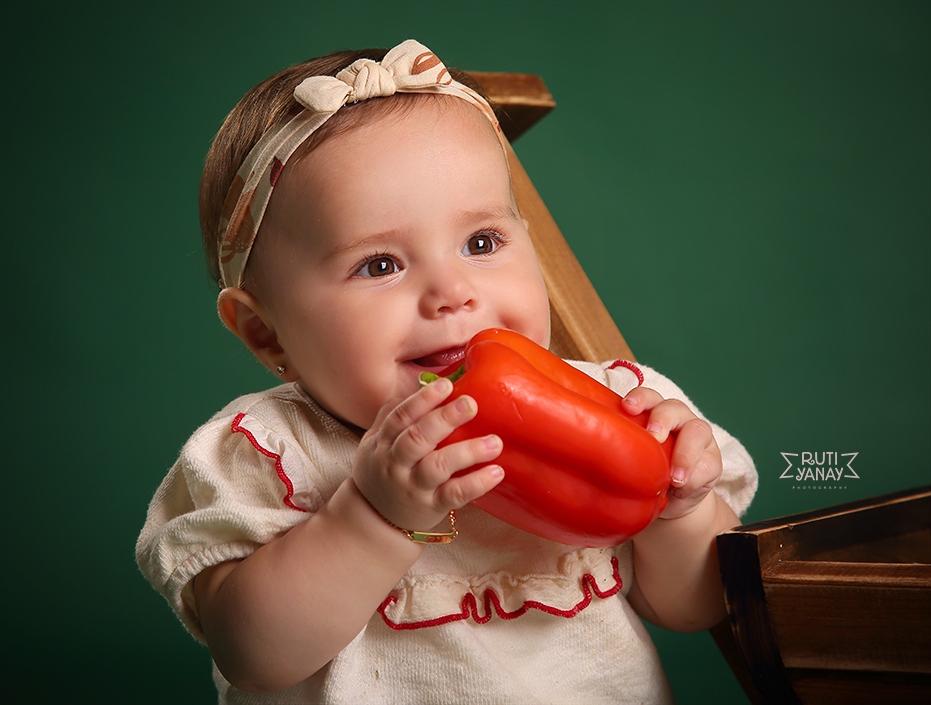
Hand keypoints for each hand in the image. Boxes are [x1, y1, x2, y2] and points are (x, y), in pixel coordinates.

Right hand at [353, 378, 504, 532]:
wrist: (372, 520)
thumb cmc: (380, 472)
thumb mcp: (375, 443)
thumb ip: (393, 415)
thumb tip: (421, 383)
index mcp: (384, 443)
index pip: (400, 417)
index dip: (422, 400)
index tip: (446, 385)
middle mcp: (396, 464)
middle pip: (417, 439)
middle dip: (443, 419)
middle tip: (471, 403)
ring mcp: (414, 487)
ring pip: (438, 467)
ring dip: (467, 452)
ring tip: (495, 442)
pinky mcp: (431, 507)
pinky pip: (454, 495)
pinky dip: (476, 484)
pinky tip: (496, 472)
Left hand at [622, 387, 722, 518]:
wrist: (672, 501)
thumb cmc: (646, 474)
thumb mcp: (632, 461)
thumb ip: (623, 451)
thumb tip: (598, 455)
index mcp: (654, 413)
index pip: (648, 398)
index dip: (639, 398)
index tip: (627, 407)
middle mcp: (678, 419)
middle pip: (673, 408)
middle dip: (662, 419)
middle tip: (653, 437)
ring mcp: (698, 437)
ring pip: (698, 431)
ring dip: (685, 453)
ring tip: (674, 477)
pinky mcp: (713, 460)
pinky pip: (707, 464)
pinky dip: (694, 478)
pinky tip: (682, 488)